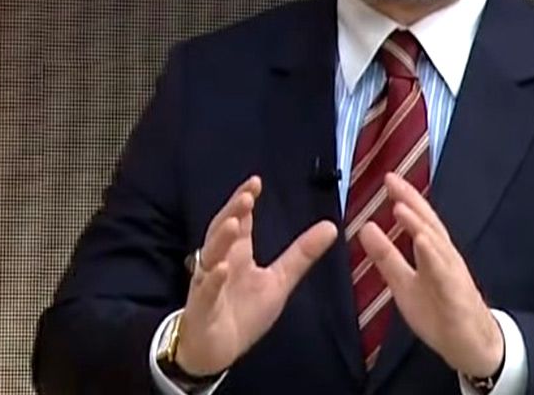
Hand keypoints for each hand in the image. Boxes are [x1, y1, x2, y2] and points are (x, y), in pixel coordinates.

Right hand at [176, 175, 337, 375]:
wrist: (216, 351)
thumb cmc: (244, 312)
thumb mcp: (279, 281)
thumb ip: (301, 254)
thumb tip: (331, 226)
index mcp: (238, 254)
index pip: (240, 221)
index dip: (245, 201)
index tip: (256, 182)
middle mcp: (220, 262)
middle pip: (222, 231)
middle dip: (233, 212)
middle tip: (246, 196)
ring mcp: (207, 284)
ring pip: (211, 256)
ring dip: (221, 239)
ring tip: (234, 222)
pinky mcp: (202, 308)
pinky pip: (205, 291)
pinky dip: (212, 280)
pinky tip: (221, 268)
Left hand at [358, 173, 503, 378]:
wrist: (470, 345)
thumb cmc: (439, 311)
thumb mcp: (403, 283)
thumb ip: (386, 257)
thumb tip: (366, 228)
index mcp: (432, 253)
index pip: (418, 219)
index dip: (405, 198)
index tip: (388, 178)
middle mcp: (444, 257)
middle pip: (429, 223)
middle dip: (412, 200)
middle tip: (393, 180)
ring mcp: (452, 274)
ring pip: (436, 244)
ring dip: (420, 224)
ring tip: (401, 206)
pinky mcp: (456, 295)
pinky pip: (444, 273)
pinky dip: (434, 256)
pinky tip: (423, 242)